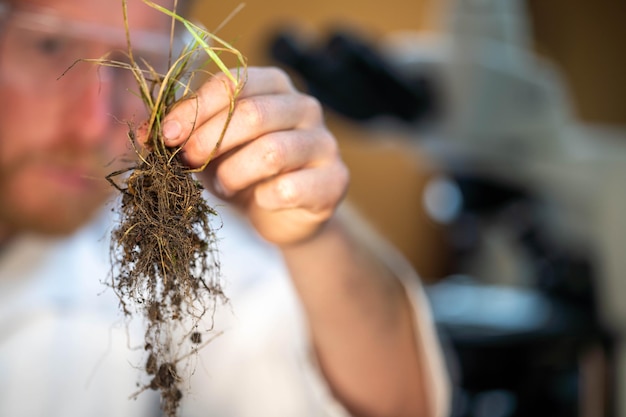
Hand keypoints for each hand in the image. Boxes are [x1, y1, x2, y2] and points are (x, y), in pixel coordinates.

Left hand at [161, 67, 348, 244]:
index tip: (167, 135)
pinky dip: (263, 198)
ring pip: (272, 150)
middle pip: (253, 113)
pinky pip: (292, 188)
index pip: (234, 81)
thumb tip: (143, 134)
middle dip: (210, 141)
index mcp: (274, 86)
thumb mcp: (209, 148)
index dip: (196, 108)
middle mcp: (305, 107)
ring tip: (224, 186)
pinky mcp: (335, 180)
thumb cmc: (243, 171)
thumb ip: (182, 134)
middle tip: (188, 162)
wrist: (282, 215)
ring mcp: (324, 143)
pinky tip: (258, 200)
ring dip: (234, 173)